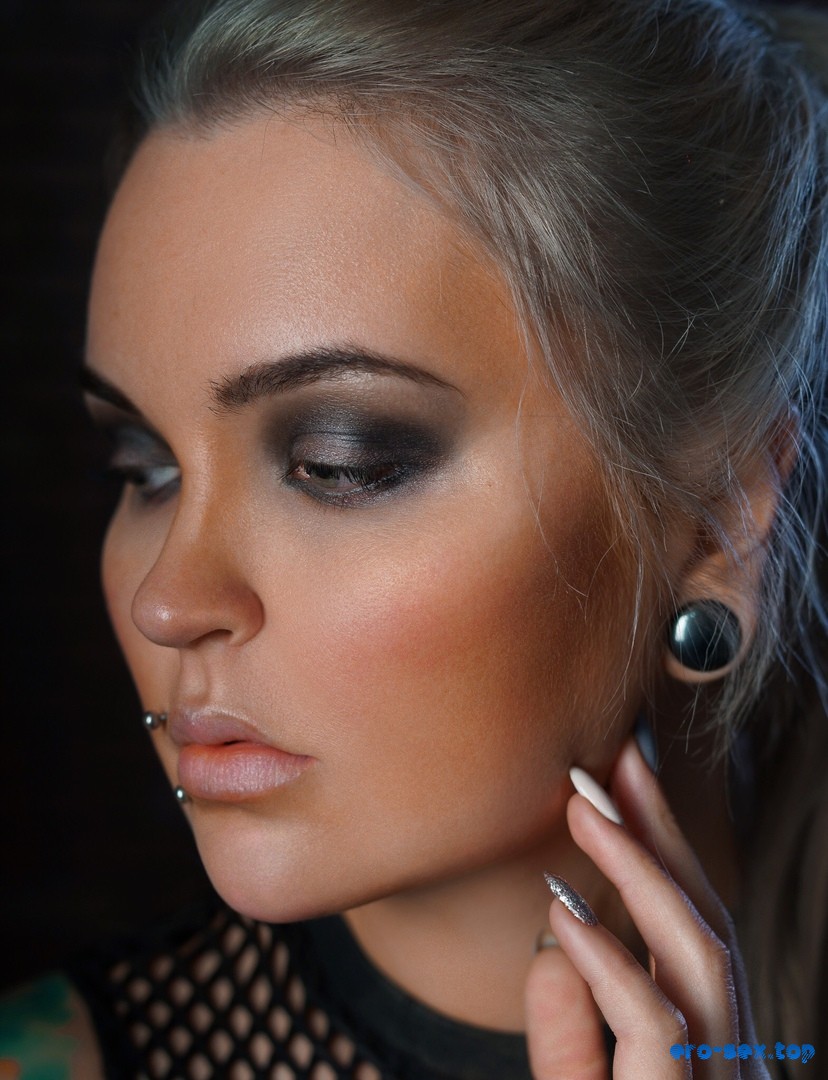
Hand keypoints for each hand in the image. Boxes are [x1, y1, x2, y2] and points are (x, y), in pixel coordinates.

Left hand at [525, 736, 768, 1078]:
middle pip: (706, 920)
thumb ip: (570, 1039)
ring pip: (701, 956)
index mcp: (709, 1046)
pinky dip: (613, 963)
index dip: (661, 846)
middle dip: (661, 832)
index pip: (692, 926)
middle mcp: (731, 1057)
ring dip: (642, 871)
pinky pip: (658, 1024)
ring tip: (584, 808)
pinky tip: (567, 914)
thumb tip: (554, 950)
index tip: (621, 774)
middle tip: (616, 755)